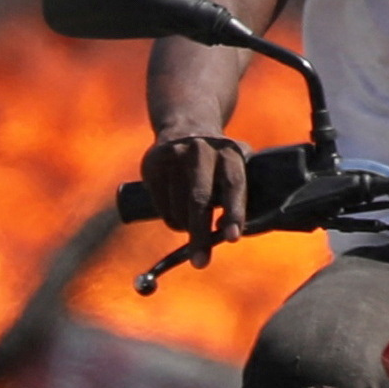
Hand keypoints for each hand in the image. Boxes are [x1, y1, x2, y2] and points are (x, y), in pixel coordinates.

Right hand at [140, 129, 249, 243]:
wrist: (186, 124)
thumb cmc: (219, 160)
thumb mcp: (235, 166)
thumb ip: (236, 196)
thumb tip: (229, 235)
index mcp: (229, 153)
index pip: (233, 184)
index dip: (234, 212)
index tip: (233, 238)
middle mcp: (201, 151)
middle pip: (199, 200)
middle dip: (200, 235)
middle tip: (201, 263)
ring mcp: (174, 156)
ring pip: (178, 208)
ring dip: (186, 228)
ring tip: (193, 225)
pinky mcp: (153, 164)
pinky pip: (161, 207)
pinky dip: (171, 219)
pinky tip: (177, 211)